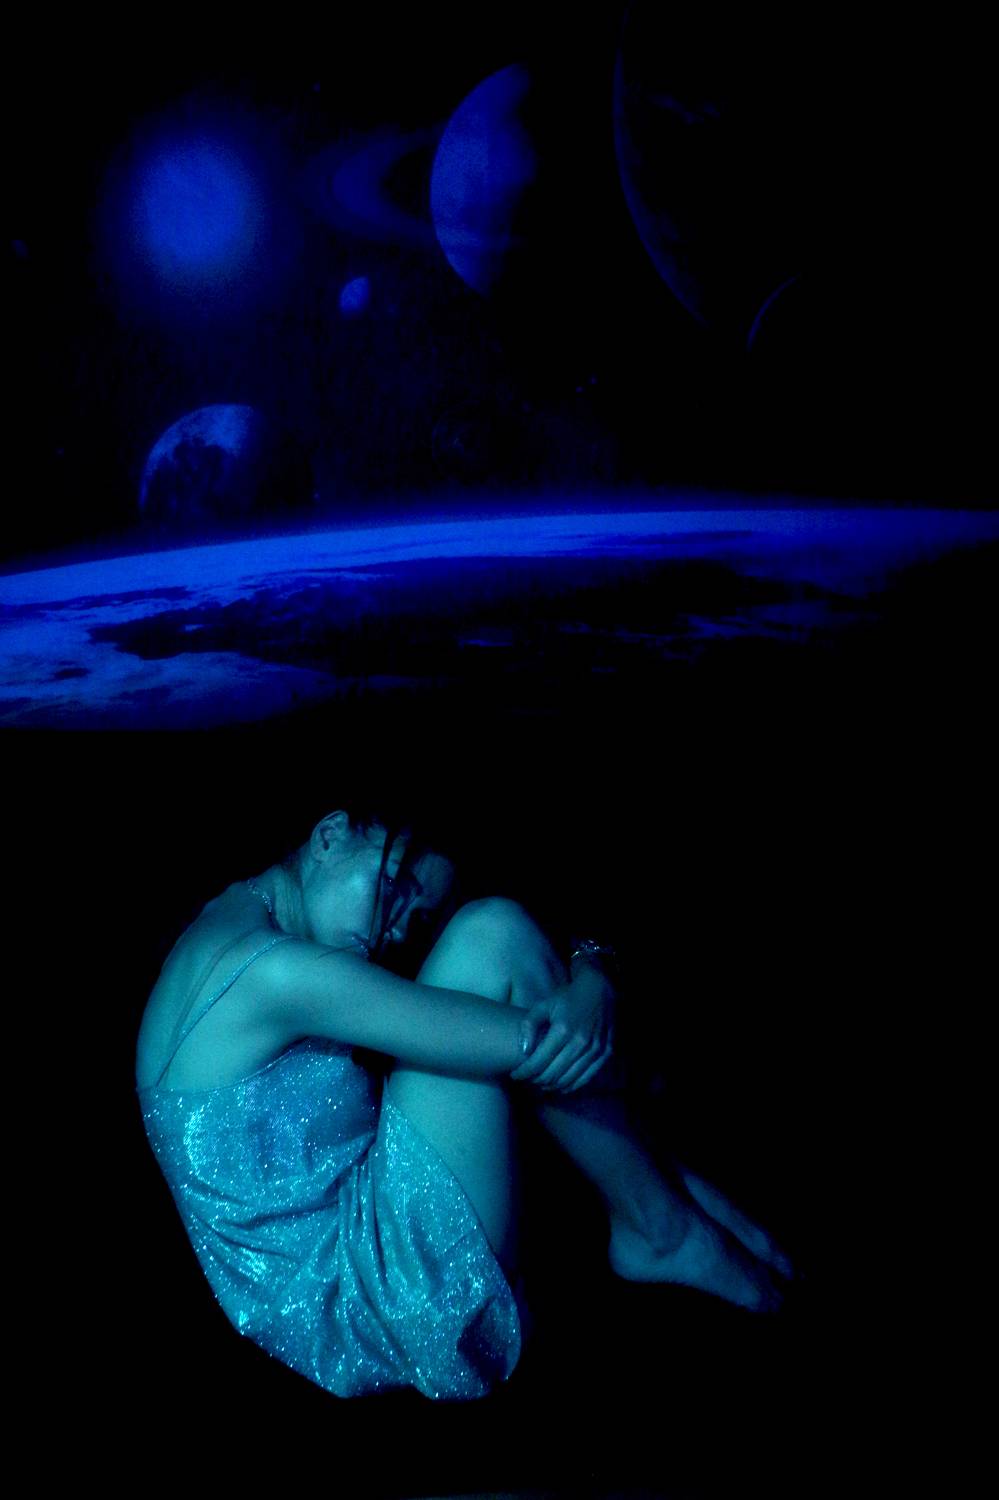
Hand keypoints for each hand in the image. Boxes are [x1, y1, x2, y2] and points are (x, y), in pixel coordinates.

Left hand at [509, 962, 615, 1092]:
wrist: (599, 990)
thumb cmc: (567, 998)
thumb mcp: (543, 1005)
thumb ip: (529, 1025)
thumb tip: (524, 1050)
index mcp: (562, 1029)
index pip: (538, 1062)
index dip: (523, 1072)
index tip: (514, 1075)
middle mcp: (580, 1042)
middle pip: (552, 1074)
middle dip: (535, 1081)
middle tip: (526, 1080)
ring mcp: (595, 1049)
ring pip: (569, 1080)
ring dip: (551, 1086)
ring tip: (540, 1084)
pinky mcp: (606, 1053)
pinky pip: (586, 1078)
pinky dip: (571, 1086)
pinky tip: (560, 1086)